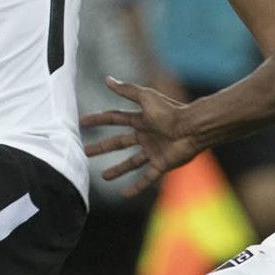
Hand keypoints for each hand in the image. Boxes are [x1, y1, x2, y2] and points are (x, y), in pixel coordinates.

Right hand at [82, 76, 201, 196]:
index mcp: (141, 119)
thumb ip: (126, 90)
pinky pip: (147, 178)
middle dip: (102, 147)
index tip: (82, 123)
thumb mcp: (146, 97)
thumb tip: (107, 79)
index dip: (98, 120)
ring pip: (131, 162)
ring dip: (117, 169)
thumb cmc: (170, 111)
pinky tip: (125, 194)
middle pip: (119, 142)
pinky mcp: (162, 164)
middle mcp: (146, 135)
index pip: (115, 119)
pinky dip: (136, 187)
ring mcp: (153, 151)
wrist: (192, 128)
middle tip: (85, 152)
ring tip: (104, 176)